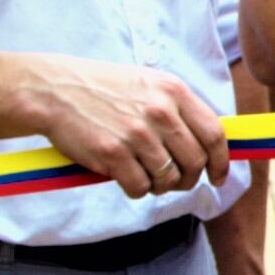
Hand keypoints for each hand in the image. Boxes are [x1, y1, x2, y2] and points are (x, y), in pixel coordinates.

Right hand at [18, 57, 228, 198]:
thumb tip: (210, 143)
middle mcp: (159, 111)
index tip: (218, 176)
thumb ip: (178, 109)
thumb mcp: (148, 84)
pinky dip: (135, 189)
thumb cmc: (102, 89)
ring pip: (169, 179)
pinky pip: (140, 188)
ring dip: (159, 186)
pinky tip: (123, 176)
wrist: (53, 90)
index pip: (214, 135)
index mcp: (173, 91)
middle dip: (190, 180)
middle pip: (195, 162)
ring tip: (143, 174)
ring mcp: (137, 134)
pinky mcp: (113, 154)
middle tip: (176, 182)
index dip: (221, 162)